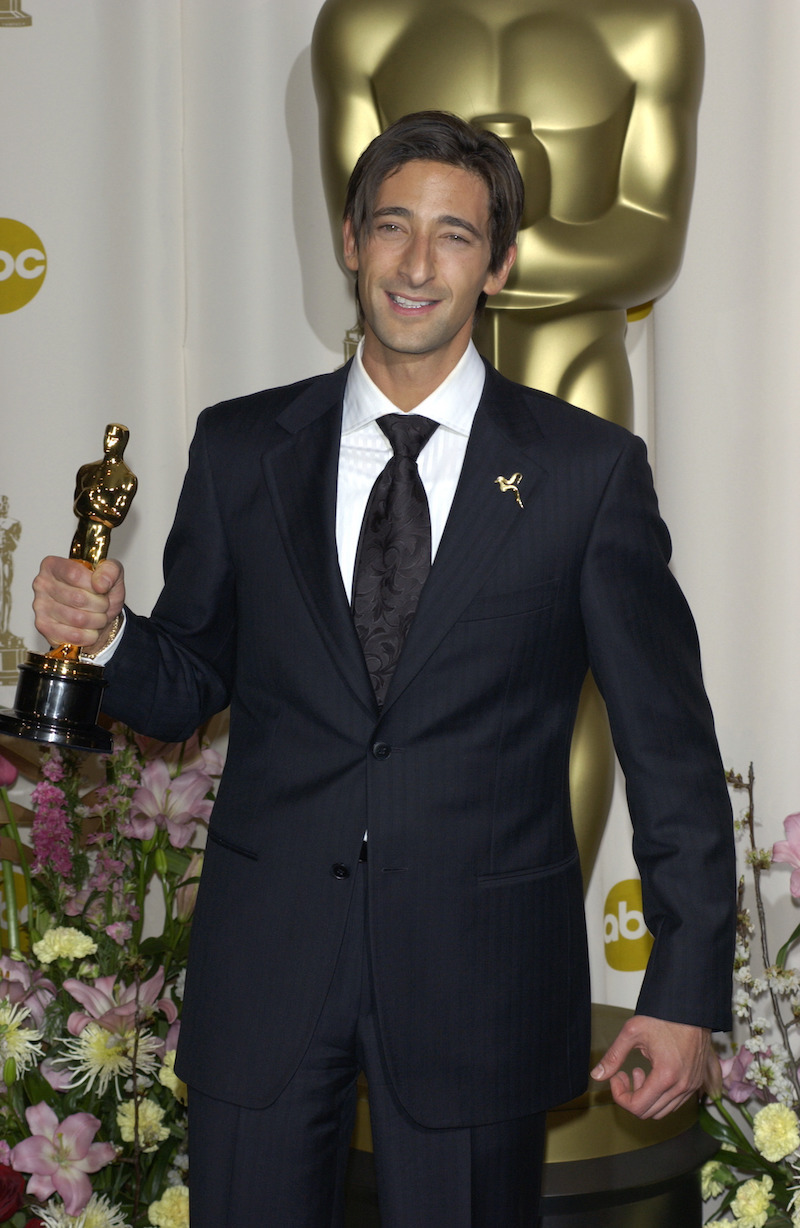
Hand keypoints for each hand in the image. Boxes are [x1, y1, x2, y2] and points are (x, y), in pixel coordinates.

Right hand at [32, 555, 124, 650]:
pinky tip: (89, 629)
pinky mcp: (44, 627)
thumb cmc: (100, 591)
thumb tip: (100, 584)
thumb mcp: (112, 573)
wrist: (99, 613)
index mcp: (53, 565)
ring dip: (97, 620)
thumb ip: (110, 570)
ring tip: (98, 616)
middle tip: (103, 605)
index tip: (102, 589)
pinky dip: (89, 635)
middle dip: (100, 605)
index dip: (94, 586)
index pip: (75, 574)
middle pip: (78, 598)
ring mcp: (40, 606)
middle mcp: (42, 584)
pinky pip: (73, 636)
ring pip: (77, 619)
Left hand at [590, 1015, 711, 1119]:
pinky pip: (674, 1103)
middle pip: (649, 1112)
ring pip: (662, 1111)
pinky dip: (659, 1096)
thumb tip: (596, 1075)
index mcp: (666, 1076)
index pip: (637, 1107)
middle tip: (624, 1074)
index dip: (619, 1095)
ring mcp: (691, 1086)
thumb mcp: (632, 1032)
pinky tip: (652, 1074)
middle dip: (631, 1097)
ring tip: (639, 1072)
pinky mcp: (696, 1083)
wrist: (690, 1009)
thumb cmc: (663, 1017)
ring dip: (646, 1097)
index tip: (616, 1076)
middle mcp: (682, 1087)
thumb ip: (613, 1056)